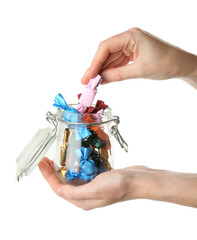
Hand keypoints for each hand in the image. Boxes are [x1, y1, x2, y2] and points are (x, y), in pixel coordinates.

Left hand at [39, 158, 196, 208]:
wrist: (138, 179)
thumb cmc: (120, 185)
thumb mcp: (95, 189)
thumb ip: (75, 191)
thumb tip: (58, 191)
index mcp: (82, 201)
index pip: (58, 188)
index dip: (48, 176)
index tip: (42, 164)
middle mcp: (86, 195)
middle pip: (63, 183)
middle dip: (53, 171)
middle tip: (47, 159)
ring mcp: (92, 186)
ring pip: (72, 177)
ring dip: (63, 168)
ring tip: (57, 158)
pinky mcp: (98, 178)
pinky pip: (83, 172)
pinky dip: (76, 165)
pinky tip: (75, 158)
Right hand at [81, 28, 196, 86]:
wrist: (181, 65)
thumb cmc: (166, 63)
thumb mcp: (140, 70)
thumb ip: (118, 74)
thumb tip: (101, 79)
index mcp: (131, 36)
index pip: (106, 47)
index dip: (95, 62)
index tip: (89, 76)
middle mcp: (128, 38)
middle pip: (106, 53)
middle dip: (96, 68)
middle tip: (86, 82)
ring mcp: (130, 46)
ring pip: (110, 58)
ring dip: (102, 71)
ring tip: (93, 83)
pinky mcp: (132, 54)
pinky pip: (117, 62)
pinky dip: (111, 71)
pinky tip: (104, 79)